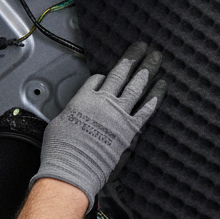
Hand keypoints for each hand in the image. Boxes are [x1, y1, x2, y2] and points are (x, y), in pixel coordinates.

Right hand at [31, 42, 165, 201]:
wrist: (72, 171)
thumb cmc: (61, 152)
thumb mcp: (57, 124)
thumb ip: (72, 113)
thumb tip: (76, 114)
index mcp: (83, 99)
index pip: (97, 79)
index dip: (103, 76)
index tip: (107, 75)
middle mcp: (103, 102)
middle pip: (121, 73)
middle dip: (132, 57)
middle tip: (141, 46)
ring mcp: (119, 115)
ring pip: (137, 86)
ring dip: (148, 69)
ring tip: (155, 57)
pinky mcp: (130, 130)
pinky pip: (146, 110)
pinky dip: (155, 98)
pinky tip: (162, 87)